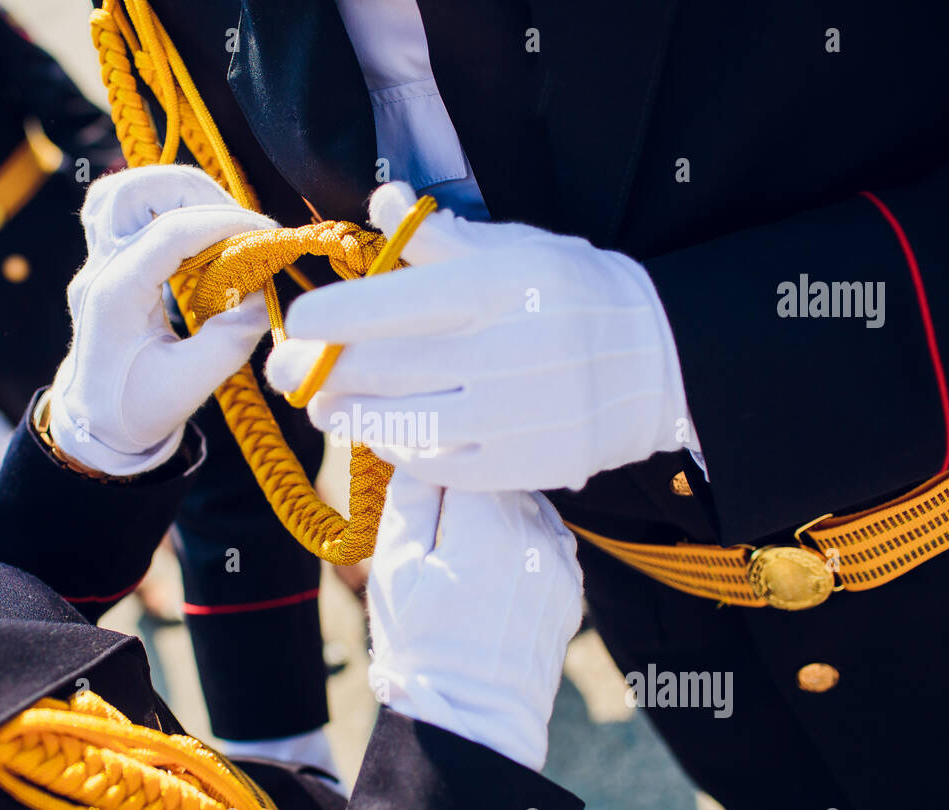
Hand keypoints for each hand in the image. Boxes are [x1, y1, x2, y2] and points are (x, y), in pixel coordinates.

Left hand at [50, 165, 277, 475]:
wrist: (95, 422)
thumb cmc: (139, 407)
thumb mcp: (191, 384)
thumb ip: (232, 337)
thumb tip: (265, 293)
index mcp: (116, 295)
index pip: (172, 230)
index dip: (226, 222)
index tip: (268, 235)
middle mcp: (99, 268)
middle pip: (137, 192)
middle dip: (198, 194)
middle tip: (241, 223)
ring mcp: (94, 261)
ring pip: (119, 190)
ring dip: (171, 190)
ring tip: (215, 216)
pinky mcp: (101, 261)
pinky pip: (114, 207)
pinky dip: (152, 201)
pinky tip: (185, 221)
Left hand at [267, 182, 695, 490]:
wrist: (661, 364)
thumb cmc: (579, 296)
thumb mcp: (519, 247)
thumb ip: (440, 238)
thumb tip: (379, 204)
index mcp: (490, 290)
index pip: (383, 306)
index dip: (325, 318)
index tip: (299, 322)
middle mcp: (496, 355)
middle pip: (377, 370)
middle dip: (318, 373)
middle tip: (288, 372)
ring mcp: (508, 418)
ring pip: (397, 425)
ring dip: (348, 418)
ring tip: (327, 408)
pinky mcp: (520, 466)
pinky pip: (437, 466)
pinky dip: (400, 450)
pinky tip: (384, 436)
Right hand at [366, 472, 583, 770]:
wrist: (472, 718)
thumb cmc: (422, 645)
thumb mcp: (394, 568)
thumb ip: (410, 499)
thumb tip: (418, 453)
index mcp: (489, 525)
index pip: (466, 460)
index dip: (437, 468)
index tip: (419, 486)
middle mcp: (535, 535)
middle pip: (499, 480)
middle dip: (467, 490)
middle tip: (436, 522)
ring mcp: (560, 563)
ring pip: (527, 506)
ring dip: (497, 513)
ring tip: (463, 548)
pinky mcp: (570, 588)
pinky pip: (547, 540)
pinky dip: (522, 540)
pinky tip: (493, 567)